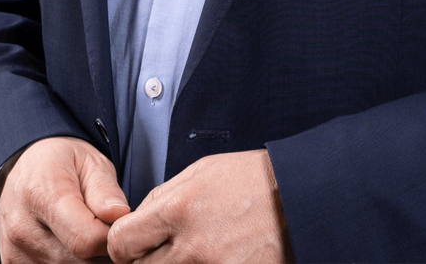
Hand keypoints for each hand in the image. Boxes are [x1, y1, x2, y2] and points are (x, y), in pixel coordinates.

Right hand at [0, 135, 131, 263]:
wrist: (23, 169)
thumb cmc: (62, 163)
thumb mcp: (90, 162)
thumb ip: (105, 190)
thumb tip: (119, 215)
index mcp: (40, 194)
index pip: (86, 239)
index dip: (110, 236)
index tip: (114, 223)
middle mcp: (22, 228)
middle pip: (79, 262)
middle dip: (100, 250)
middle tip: (101, 226)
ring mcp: (14, 251)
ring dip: (86, 260)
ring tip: (85, 232)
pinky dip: (69, 263)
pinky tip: (69, 243)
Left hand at [105, 149, 291, 263]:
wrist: (305, 199)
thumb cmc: (254, 181)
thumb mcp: (202, 172)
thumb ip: (163, 197)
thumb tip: (136, 220)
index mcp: (179, 209)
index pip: (121, 242)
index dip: (123, 245)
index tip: (132, 244)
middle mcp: (192, 247)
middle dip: (147, 261)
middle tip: (163, 250)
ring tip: (191, 253)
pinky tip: (213, 259)